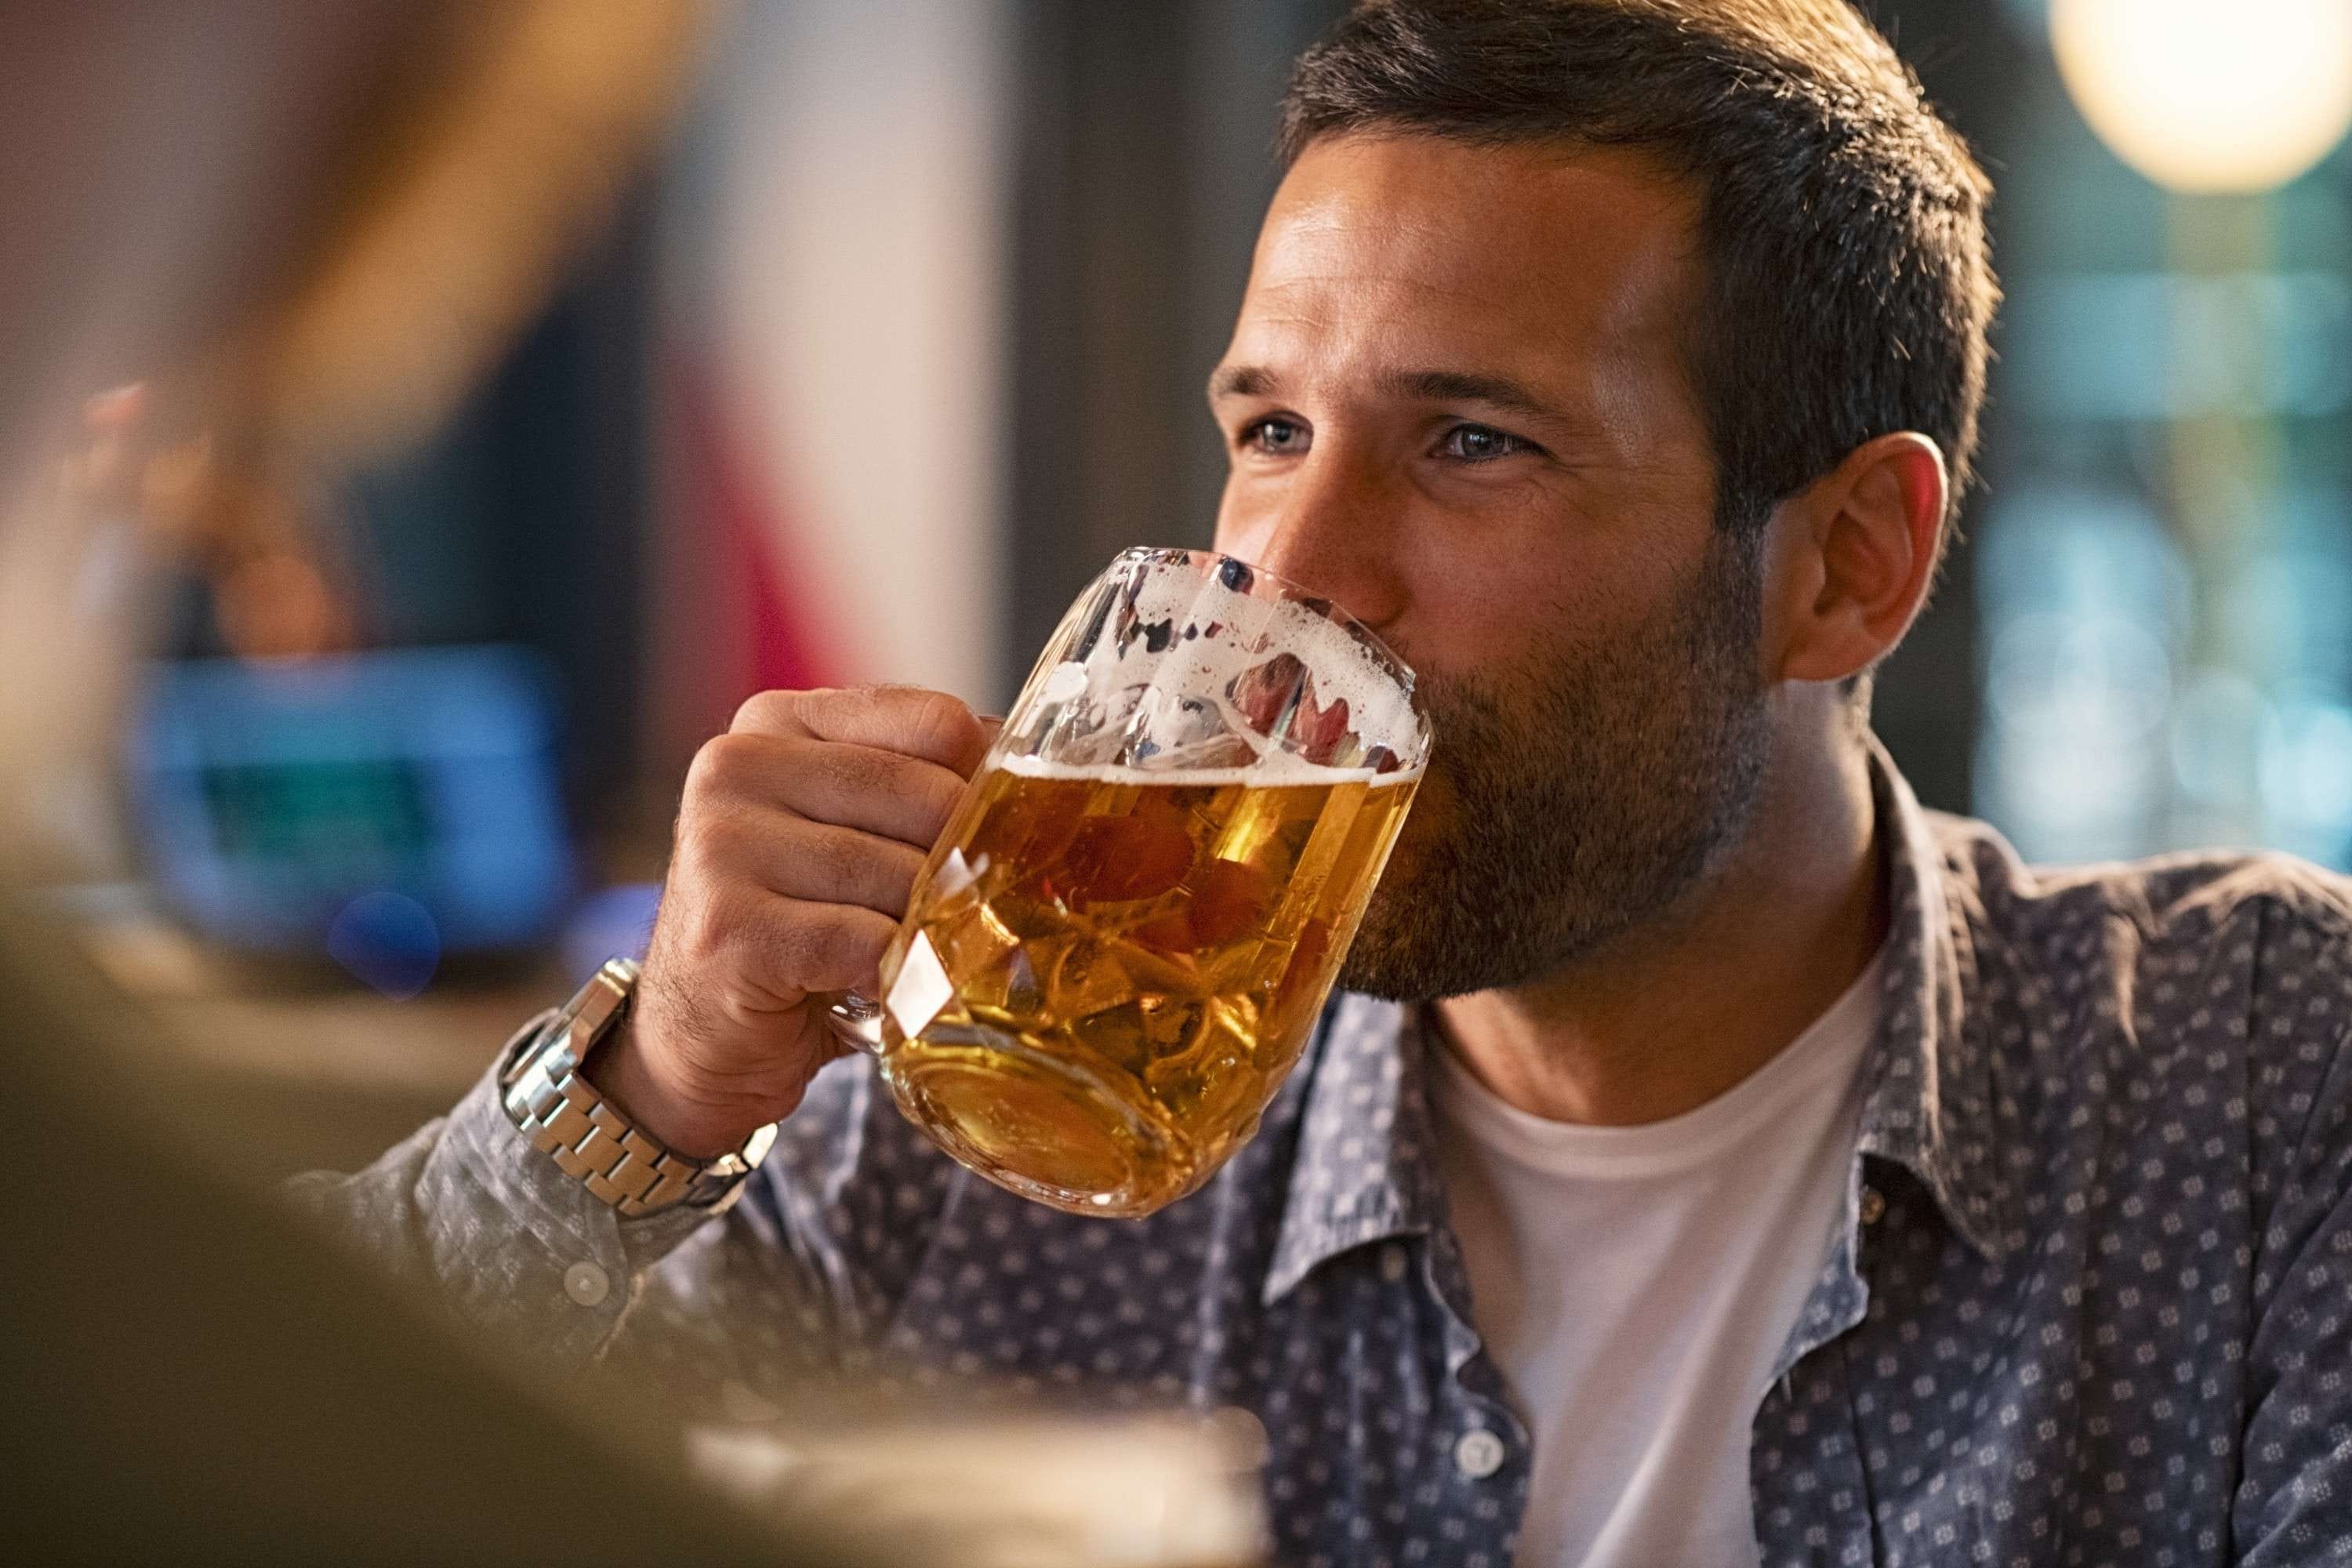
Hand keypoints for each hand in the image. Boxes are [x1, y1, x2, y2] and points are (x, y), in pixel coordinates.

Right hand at [587, 685, 993, 1156]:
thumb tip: (1039, 782)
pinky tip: (878, 988)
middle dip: (960, 867)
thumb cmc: (801, 925)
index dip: (984, 785)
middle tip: (963, 912)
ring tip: (914, 953)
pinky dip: (893, 974)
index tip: (993, 835)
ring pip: (899, 875)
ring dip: (926, 929)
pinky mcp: (730, 925)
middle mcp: (738, 765)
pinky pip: (866, 941)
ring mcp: (723, 842)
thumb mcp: (856, 830)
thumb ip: (924, 787)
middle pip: (925, 797)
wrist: (703, 1036)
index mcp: (778, 721)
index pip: (934, 721)